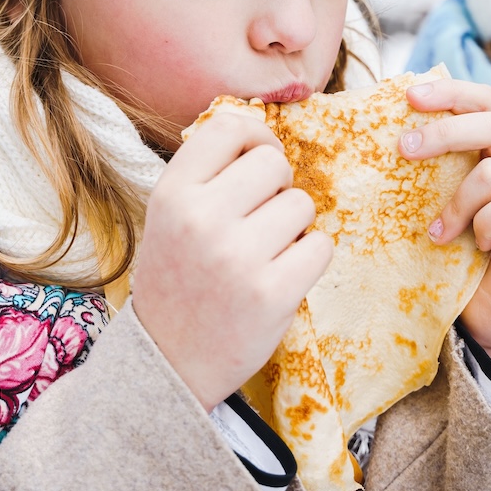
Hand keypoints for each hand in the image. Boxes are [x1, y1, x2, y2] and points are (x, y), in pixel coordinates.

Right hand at [132, 112, 332, 411]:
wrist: (169, 363)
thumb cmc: (178, 281)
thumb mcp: (169, 218)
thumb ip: (207, 174)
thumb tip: (263, 129)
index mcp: (172, 194)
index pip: (230, 127)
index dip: (255, 139)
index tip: (256, 163)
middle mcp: (202, 219)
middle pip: (274, 163)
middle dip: (278, 187)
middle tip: (260, 220)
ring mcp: (238, 257)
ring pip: (302, 204)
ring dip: (294, 227)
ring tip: (264, 254)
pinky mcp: (273, 293)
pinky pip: (321, 246)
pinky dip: (309, 259)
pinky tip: (281, 276)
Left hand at [398, 79, 490, 379]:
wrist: (488, 321)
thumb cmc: (460, 261)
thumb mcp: (444, 203)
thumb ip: (439, 167)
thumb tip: (397, 125)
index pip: (489, 102)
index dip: (452, 91)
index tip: (408, 94)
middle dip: (443, 132)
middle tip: (403, 149)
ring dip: (455, 202)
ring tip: (440, 233)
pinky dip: (481, 226)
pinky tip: (479, 247)